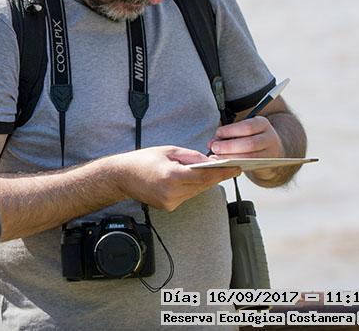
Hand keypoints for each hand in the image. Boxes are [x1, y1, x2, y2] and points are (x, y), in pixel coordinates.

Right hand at [109, 146, 240, 211]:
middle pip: (204, 185)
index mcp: (172, 176)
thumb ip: (191, 156)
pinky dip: (193, 187)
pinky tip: (194, 179)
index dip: (223, 172)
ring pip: (197, 192)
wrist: (121, 177)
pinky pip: (188, 196)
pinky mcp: (169, 207)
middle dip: (217, 176)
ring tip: (214, 170)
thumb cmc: (142, 160)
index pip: (205, 176)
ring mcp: (170, 202)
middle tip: (230, 167)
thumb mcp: (169, 151)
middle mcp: (172, 193)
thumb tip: (210, 161)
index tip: (237, 168)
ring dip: (205, 182)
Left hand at [207, 116, 284, 179]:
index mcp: (262, 123)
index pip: (247, 126)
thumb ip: (228, 133)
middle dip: (229, 146)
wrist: (270, 149)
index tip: (217, 134)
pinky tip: (224, 163)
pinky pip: (249, 166)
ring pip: (250, 157)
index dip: (230, 130)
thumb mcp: (244, 130)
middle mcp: (269, 137)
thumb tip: (211, 143)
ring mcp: (270, 152)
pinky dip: (234, 165)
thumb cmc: (251, 137)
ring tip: (216, 157)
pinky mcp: (266, 165)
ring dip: (231, 157)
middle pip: (250, 144)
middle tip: (214, 148)